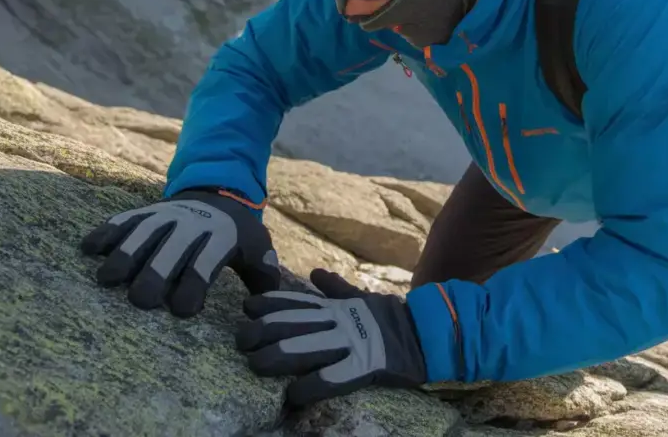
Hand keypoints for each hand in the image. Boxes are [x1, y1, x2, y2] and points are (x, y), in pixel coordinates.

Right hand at [80, 189, 281, 316]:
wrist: (216, 193)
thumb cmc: (235, 233)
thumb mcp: (256, 245)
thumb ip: (262, 270)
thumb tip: (267, 296)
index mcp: (219, 237)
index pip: (206, 263)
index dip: (195, 285)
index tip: (184, 311)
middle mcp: (190, 225)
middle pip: (170, 250)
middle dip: (155, 274)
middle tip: (140, 301)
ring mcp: (164, 216)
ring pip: (142, 234)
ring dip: (124, 255)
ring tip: (106, 279)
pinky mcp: (143, 212)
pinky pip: (122, 220)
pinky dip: (104, 232)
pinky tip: (86, 248)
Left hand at [236, 269, 426, 406]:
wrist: (427, 334)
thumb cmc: (391, 317)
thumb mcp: (360, 298)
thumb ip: (335, 289)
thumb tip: (313, 273)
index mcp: (336, 306)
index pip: (296, 301)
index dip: (268, 303)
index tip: (247, 306)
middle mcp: (338, 322)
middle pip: (292, 324)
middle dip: (261, 331)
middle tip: (240, 339)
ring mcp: (351, 344)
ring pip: (305, 348)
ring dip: (275, 357)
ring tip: (254, 364)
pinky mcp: (365, 367)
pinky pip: (332, 378)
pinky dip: (310, 387)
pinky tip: (292, 395)